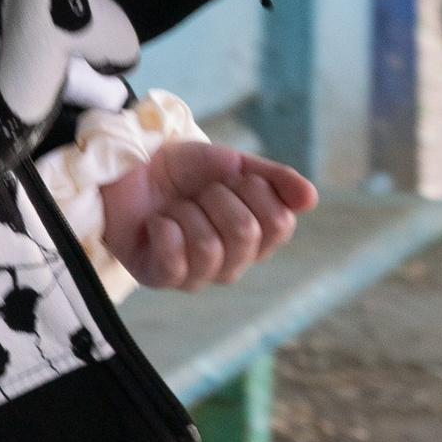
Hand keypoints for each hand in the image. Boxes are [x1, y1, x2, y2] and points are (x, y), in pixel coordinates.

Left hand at [101, 136, 315, 287]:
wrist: (130, 165)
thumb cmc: (184, 172)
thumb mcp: (233, 164)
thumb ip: (273, 178)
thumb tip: (311, 199)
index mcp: (257, 238)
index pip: (280, 224)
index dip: (256, 190)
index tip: (233, 178)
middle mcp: (233, 263)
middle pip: (246, 233)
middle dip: (218, 197)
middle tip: (199, 192)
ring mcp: (197, 276)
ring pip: (210, 247)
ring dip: (188, 211)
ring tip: (175, 207)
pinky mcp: (161, 278)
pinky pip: (175, 261)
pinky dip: (164, 228)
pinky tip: (157, 222)